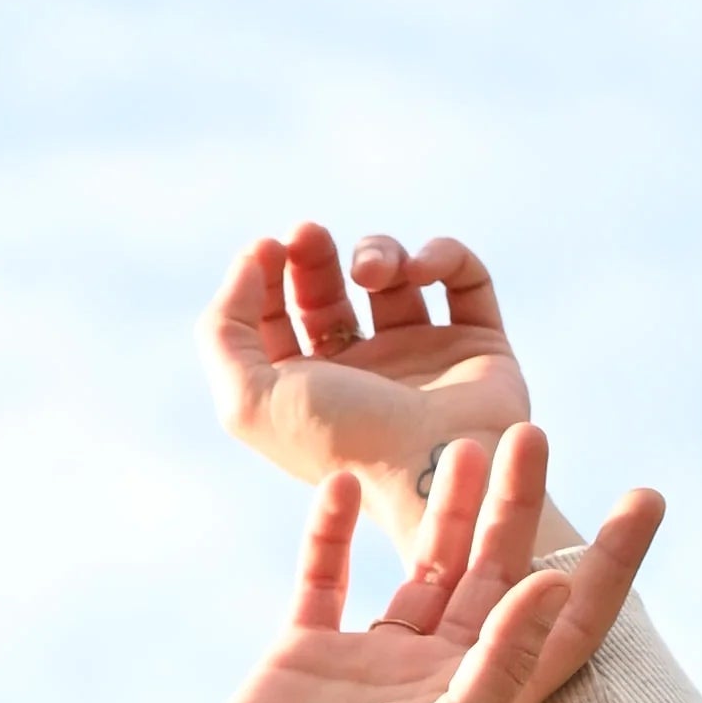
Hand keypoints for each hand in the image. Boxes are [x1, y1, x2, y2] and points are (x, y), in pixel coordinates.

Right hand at [93, 429, 663, 702]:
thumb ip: (503, 658)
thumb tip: (558, 581)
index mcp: (486, 700)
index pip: (569, 620)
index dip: (611, 563)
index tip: (645, 498)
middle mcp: (438, 675)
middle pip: (496, 573)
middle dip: (518, 505)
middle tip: (530, 432)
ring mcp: (374, 662)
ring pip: (422, 566)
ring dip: (445, 507)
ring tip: (464, 443)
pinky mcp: (307, 651)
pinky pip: (327, 575)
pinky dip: (333, 530)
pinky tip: (344, 482)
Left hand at [209, 225, 532, 512]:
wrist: (434, 468)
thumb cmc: (339, 440)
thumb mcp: (248, 398)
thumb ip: (223, 330)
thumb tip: (251, 264)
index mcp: (307, 391)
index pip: (275, 319)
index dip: (263, 278)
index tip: (269, 248)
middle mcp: (362, 374)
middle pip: (327, 293)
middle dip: (313, 256)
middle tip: (307, 234)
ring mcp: (422, 358)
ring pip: (395, 278)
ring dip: (378, 253)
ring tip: (372, 273)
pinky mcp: (478, 345)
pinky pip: (466, 280)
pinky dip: (444, 257)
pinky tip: (421, 269)